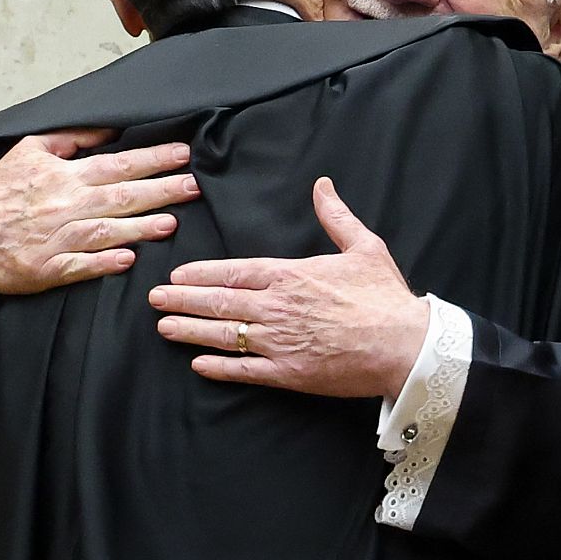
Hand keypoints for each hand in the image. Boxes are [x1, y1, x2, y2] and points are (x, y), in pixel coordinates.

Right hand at [0, 129, 199, 294]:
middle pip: (121, 197)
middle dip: (161, 190)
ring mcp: (56, 239)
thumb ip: (72, 138)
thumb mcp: (30, 149)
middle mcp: (65, 206)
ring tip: (171, 223)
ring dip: (140, 227)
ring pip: (107, 232)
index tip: (183, 154)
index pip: (118, 164)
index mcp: (64, 175)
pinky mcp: (46, 269)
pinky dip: (103, 262)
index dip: (153, 159)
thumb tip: (110, 128)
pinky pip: (80, 266)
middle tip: (194, 186)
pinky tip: (128, 260)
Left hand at [149, 177, 429, 397]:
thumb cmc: (386, 297)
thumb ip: (336, 216)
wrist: (406, 345)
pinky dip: (219, 368)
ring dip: (191, 331)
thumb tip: (323, 185)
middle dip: (183, 300)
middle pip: (219, 302)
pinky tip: (198, 365)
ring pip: (225, 335)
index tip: (176, 275)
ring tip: (164, 328)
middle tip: (154, 300)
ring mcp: (281, 342)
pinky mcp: (290, 374)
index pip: (234, 271)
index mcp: (290, 276)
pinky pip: (246, 371)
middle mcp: (277, 307)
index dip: (200, 273)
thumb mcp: (364, 246)